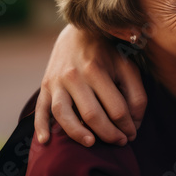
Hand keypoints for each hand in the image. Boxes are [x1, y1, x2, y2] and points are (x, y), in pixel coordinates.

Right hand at [34, 24, 145, 146]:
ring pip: (63, 114)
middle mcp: (74, 76)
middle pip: (91, 114)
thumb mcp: (127, 67)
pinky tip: (46, 142)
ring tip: (92, 144)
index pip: (116, 108)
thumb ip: (136, 94)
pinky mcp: (44, 87)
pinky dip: (40, 127)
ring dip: (76, 133)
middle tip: (120, 142)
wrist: (77, 32)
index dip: (127, 125)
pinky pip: (39, 109)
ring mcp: (56, 82)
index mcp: (97, 70)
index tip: (133, 134)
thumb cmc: (108, 54)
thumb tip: (133, 123)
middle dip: (109, 134)